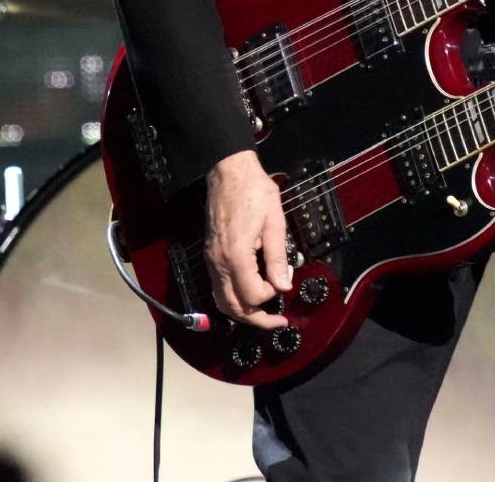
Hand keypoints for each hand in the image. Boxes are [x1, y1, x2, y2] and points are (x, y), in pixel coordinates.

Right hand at [204, 150, 292, 329]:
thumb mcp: (275, 221)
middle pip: (233, 307)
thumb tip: (284, 285)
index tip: (283, 284)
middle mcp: (219, 262)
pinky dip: (232, 299)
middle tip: (277, 322)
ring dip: (242, 313)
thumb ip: (278, 257)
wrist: (228, 172)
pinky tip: (248, 296)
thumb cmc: (253, 191)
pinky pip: (218, 288)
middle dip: (256, 320)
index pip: (252, 295)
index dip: (271, 296)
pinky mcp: (211, 255)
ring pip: (222, 301)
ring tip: (264, 315)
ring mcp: (212, 260)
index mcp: (236, 255)